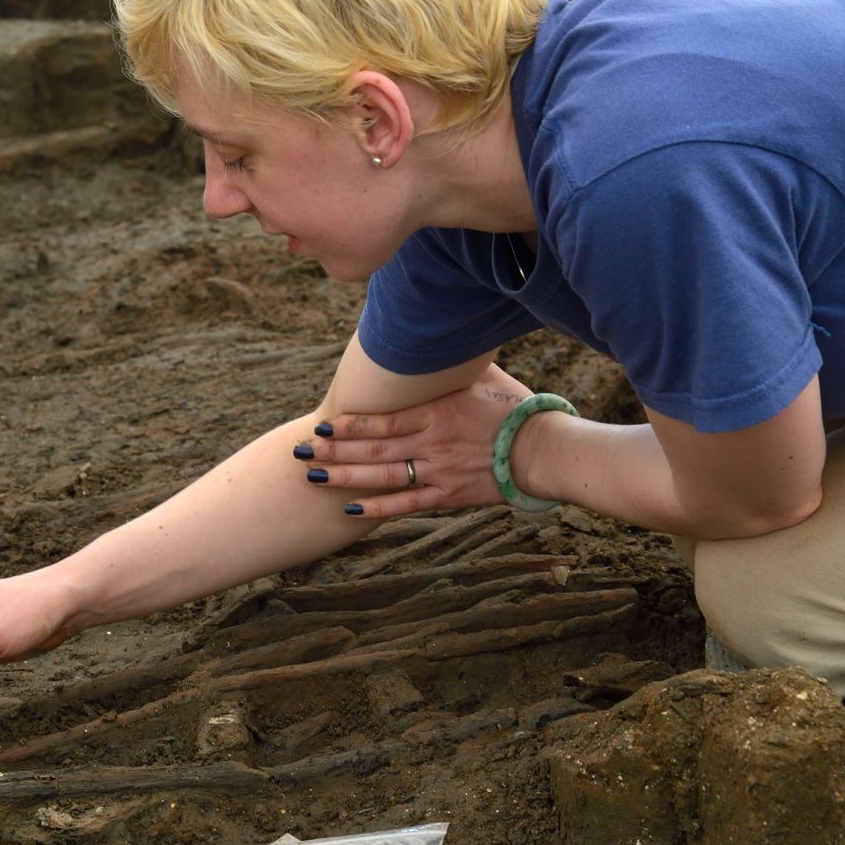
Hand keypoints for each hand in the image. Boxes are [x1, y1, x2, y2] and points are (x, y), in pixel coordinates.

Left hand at [296, 362, 535, 516]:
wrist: (544, 449)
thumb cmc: (518, 408)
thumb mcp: (483, 377)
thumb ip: (453, 366)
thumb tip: (435, 336)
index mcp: (438, 411)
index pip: (383, 421)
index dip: (348, 426)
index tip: (321, 428)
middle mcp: (433, 442)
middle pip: (373, 450)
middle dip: (333, 453)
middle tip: (300, 453)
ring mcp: (440, 470)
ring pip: (384, 476)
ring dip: (346, 478)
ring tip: (314, 478)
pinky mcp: (450, 494)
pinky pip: (409, 503)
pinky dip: (379, 507)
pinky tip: (352, 509)